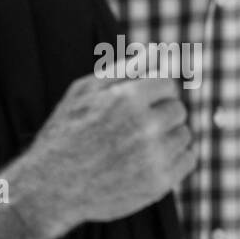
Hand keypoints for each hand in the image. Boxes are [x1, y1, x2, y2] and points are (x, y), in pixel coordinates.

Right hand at [14, 73, 195, 238]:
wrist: (51, 186)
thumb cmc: (66, 132)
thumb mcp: (85, 91)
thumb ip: (123, 70)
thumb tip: (155, 51)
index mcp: (128, 99)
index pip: (167, 84)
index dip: (152, 91)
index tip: (138, 102)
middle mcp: (145, 127)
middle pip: (178, 109)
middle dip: (160, 113)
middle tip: (134, 125)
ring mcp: (154, 158)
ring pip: (184, 134)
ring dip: (168, 135)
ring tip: (139, 143)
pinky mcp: (159, 184)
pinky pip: (188, 160)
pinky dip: (176, 157)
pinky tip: (152, 158)